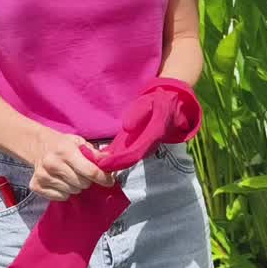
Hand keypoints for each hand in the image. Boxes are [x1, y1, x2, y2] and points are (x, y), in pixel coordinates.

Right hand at [28, 129, 114, 201]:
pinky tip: (61, 182)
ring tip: (70, 176)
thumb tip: (109, 161)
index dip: (102, 178)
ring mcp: (43, 176)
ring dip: (75, 186)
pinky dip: (64, 192)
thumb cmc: (62, 145)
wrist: (38, 145)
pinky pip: (61, 197)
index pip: (89, 171)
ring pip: (72, 192)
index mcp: (65, 151)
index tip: (109, 181)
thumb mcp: (79, 142)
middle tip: (82, 173)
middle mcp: (52, 164)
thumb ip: (94, 153)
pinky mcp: (36, 186)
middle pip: (82, 184)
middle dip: (87, 180)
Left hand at [84, 78, 202, 172]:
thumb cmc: (160, 102)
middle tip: (91, 164)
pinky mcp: (143, 147)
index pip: (133, 153)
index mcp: (152, 135)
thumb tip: (126, 127)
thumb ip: (138, 114)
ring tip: (93, 162)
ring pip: (128, 160)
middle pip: (129, 161)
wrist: (174, 106)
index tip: (100, 162)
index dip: (116, 160)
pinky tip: (101, 158)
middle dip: (110, 165)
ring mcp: (147, 149)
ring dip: (112, 163)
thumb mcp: (151, 102)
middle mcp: (150, 147)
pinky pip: (128, 156)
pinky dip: (115, 159)